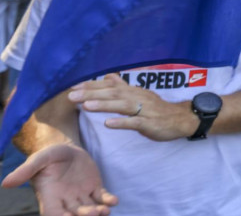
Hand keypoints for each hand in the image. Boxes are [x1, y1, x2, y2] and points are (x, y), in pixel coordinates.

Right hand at [2, 143, 117, 215]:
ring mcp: (81, 196)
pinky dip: (108, 200)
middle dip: (84, 215)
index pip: (53, 214)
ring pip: (90, 208)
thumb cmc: (48, 156)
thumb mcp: (37, 160)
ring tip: (105, 210)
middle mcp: (66, 200)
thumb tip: (5, 183)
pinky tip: (114, 201)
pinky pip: (102, 197)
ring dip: (98, 211)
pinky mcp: (94, 188)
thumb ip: (25, 171)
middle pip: (74, 214)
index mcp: (49, 197)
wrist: (65, 147)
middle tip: (93, 212)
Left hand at [68, 73, 198, 140]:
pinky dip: (121, 122)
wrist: (182, 119)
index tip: (73, 87)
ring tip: (86, 106)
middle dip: (92, 94)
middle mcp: (138, 97)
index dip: (92, 86)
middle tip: (72, 96)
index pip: (111, 85)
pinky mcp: (150, 123)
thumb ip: (123, 87)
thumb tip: (107, 76)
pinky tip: (108, 124)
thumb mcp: (140, 95)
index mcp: (134, 91)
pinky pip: (135, 122)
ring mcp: (145, 110)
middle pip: (113, 93)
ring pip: (123, 105)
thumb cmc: (158, 109)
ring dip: (104, 105)